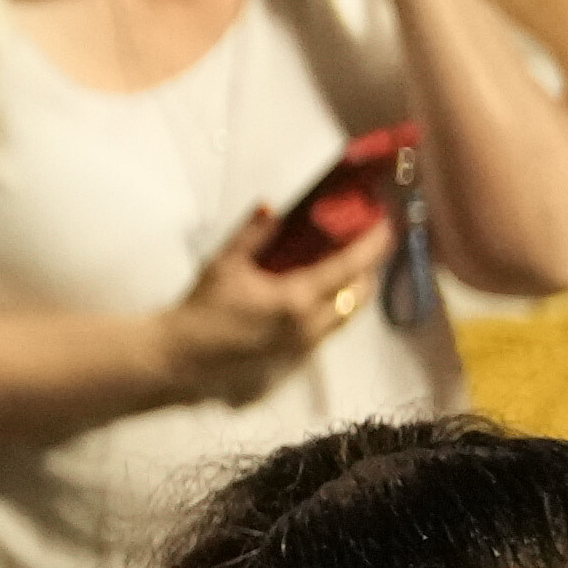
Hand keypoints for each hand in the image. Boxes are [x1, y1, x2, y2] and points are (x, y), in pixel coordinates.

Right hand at [168, 194, 381, 394]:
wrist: (182, 358)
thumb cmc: (202, 310)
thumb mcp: (224, 264)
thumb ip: (253, 234)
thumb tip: (272, 207)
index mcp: (296, 299)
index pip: (348, 268)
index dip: (371, 246)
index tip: (385, 227)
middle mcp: (310, 326)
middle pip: (358, 297)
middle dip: (368, 271)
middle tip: (366, 248)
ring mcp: (305, 347)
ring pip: (346, 318)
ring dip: (353, 293)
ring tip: (347, 272)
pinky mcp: (295, 361)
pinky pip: (329, 331)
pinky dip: (334, 310)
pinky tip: (318, 300)